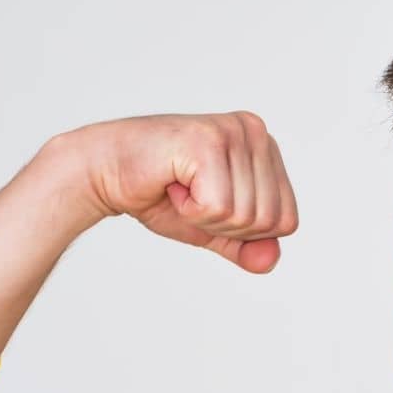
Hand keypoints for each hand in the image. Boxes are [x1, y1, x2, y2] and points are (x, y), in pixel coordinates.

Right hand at [60, 112, 299, 273]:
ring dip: (204, 217)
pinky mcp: (208, 142)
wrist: (105, 173)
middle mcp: (255, 131)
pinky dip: (191, 211)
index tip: (210, 204)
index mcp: (265, 147)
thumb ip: (247, 245)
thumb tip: (270, 261)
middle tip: (191, 197)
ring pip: (245, 216)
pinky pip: (219, 207)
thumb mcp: (214, 228)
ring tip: (181, 188)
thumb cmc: (159, 194)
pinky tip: (172, 184)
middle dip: (225, 225)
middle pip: (269, 221)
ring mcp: (233, 132)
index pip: (287, 220)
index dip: (246, 232)